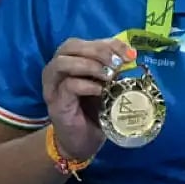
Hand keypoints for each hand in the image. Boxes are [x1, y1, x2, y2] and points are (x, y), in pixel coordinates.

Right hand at [42, 37, 135, 160]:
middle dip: (98, 51)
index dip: (109, 44)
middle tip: (117, 64)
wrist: (82, 142)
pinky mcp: (55, 103)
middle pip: (70, 46)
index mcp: (71, 60)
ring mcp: (53, 86)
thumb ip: (113, 69)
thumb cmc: (94, 111)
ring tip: (108, 76)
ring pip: (63, 62)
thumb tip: (131, 55)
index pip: (87, 42)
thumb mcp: (106, 86)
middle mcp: (57, 69)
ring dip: (89, 65)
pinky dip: (87, 85)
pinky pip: (68, 86)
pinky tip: (101, 91)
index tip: (130, 54)